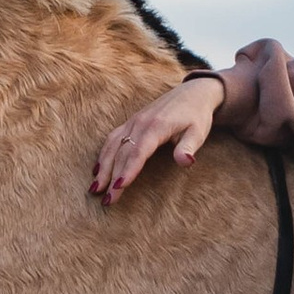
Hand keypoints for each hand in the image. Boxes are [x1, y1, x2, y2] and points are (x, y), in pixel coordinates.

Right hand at [92, 75, 221, 203]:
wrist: (192, 93)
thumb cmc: (196, 115)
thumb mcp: (198, 132)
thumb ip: (189, 147)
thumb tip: (185, 162)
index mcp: (156, 126)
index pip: (138, 152)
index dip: (128, 170)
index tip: (119, 187)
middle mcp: (140, 123)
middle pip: (122, 153)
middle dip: (112, 177)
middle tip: (106, 200)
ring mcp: (133, 121)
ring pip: (113, 146)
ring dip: (103, 168)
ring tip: (95, 189)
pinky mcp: (131, 122)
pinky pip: (113, 139)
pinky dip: (104, 155)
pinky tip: (98, 170)